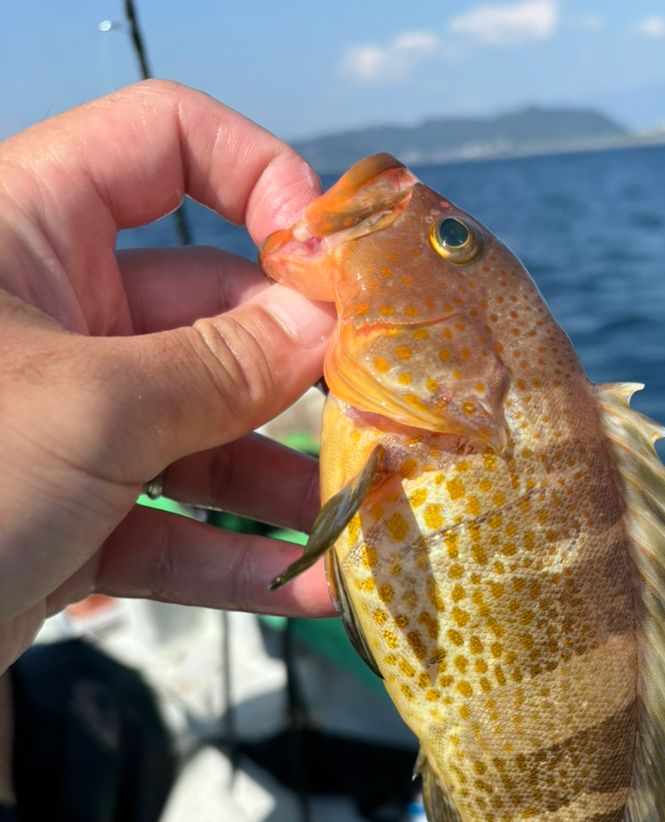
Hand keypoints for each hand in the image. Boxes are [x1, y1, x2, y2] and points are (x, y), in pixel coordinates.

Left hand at [0, 80, 336, 673]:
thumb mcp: (93, 407)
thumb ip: (222, 368)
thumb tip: (324, 332)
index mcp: (31, 230)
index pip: (162, 142)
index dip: (259, 178)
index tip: (332, 261)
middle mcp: (53, 315)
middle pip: (209, 310)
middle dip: (297, 369)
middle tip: (379, 409)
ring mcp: (67, 419)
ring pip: (202, 431)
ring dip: (282, 481)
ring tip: (361, 515)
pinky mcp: (74, 515)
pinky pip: (174, 525)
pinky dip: (238, 557)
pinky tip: (312, 586)